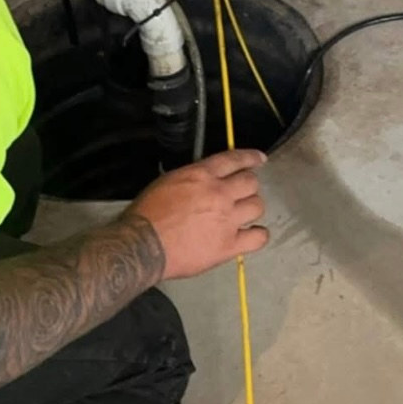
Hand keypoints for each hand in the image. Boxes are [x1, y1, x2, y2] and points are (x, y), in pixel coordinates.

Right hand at [127, 148, 267, 279]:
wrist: (143, 245)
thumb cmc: (147, 215)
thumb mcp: (167, 182)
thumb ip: (192, 179)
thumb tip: (203, 181)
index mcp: (201, 176)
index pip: (234, 160)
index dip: (250, 158)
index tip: (259, 159)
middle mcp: (219, 194)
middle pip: (251, 182)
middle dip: (247, 187)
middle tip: (240, 195)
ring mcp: (227, 220)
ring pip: (257, 207)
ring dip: (251, 209)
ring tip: (242, 216)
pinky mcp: (229, 245)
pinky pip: (258, 238)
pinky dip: (258, 235)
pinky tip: (250, 235)